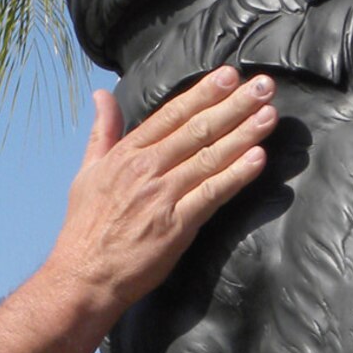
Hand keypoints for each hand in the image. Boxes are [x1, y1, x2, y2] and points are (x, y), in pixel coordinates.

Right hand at [45, 68, 273, 324]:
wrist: (82, 277)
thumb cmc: (85, 228)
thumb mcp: (86, 172)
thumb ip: (102, 132)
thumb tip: (102, 94)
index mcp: (127, 154)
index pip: (172, 115)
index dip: (203, 93)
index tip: (229, 75)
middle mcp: (147, 169)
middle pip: (197, 129)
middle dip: (234, 105)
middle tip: (264, 85)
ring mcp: (162, 197)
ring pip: (209, 157)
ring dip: (243, 134)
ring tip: (270, 115)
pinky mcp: (176, 226)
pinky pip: (211, 194)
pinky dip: (235, 175)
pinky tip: (257, 159)